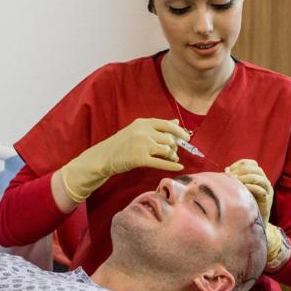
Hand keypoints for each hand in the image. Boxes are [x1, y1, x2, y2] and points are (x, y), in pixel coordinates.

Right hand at [60, 118, 188, 202]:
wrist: (103, 157)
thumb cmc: (121, 144)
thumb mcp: (138, 130)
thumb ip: (157, 127)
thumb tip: (177, 123)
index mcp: (143, 123)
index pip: (167, 125)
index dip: (179, 132)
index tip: (187, 138)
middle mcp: (143, 132)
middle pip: (168, 139)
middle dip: (174, 147)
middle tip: (173, 153)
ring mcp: (142, 145)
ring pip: (166, 150)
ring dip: (172, 156)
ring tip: (171, 159)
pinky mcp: (140, 159)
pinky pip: (161, 162)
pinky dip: (172, 165)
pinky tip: (179, 167)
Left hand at [226, 159, 272, 222]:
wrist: (253, 221)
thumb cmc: (244, 203)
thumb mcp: (239, 189)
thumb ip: (234, 179)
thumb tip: (227, 169)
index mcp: (258, 176)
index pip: (252, 163)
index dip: (240, 164)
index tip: (229, 170)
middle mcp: (264, 181)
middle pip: (256, 169)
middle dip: (242, 171)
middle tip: (231, 176)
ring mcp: (267, 190)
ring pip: (260, 178)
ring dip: (246, 178)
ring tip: (236, 182)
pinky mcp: (267, 200)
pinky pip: (262, 191)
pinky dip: (252, 188)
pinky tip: (243, 188)